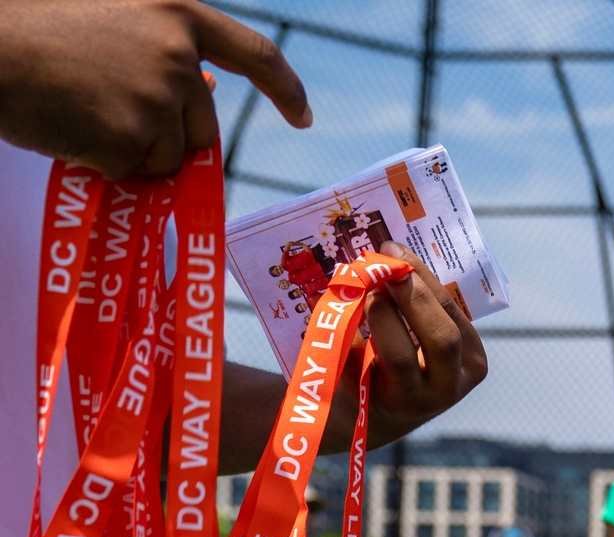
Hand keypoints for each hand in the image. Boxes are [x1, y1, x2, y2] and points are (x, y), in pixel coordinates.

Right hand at [0, 0, 310, 178]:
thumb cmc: (37, 27)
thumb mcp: (111, 16)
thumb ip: (162, 47)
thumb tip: (204, 89)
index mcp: (176, 15)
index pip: (254, 52)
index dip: (284, 88)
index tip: (304, 117)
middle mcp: (177, 58)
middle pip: (201, 127)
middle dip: (166, 135)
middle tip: (105, 108)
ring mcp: (156, 100)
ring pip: (169, 157)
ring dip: (132, 151)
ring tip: (82, 111)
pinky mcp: (130, 139)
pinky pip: (133, 171)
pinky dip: (104, 163)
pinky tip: (70, 128)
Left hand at [351, 243, 488, 447]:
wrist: (359, 415)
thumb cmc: (393, 363)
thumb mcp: (422, 337)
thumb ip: (418, 304)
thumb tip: (391, 252)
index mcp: (470, 362)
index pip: (451, 313)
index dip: (422, 278)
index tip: (394, 249)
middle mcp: (448, 387)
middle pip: (440, 337)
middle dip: (410, 297)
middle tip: (378, 270)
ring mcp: (412, 404)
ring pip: (399, 355)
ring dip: (379, 316)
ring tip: (359, 293)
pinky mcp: (373, 411)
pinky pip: (357, 365)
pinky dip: (345, 336)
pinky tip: (335, 319)